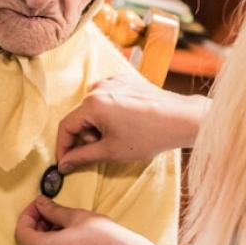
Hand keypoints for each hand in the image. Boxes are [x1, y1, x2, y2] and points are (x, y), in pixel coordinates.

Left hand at [14, 196, 155, 244]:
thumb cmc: (102, 237)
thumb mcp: (75, 217)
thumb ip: (53, 210)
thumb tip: (40, 203)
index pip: (21, 231)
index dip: (28, 214)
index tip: (40, 203)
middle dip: (33, 227)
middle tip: (48, 213)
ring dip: (42, 240)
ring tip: (60, 225)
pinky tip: (68, 241)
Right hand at [55, 74, 208, 171]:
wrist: (182, 119)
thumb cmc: (149, 136)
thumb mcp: (111, 151)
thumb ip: (82, 158)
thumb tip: (63, 165)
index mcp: (92, 104)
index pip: (66, 126)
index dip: (63, 147)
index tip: (65, 162)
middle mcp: (98, 87)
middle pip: (79, 116)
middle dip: (86, 136)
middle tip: (102, 149)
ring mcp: (112, 80)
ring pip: (92, 108)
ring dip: (97, 125)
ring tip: (118, 136)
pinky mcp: (124, 79)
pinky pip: (106, 98)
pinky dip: (109, 112)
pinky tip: (126, 123)